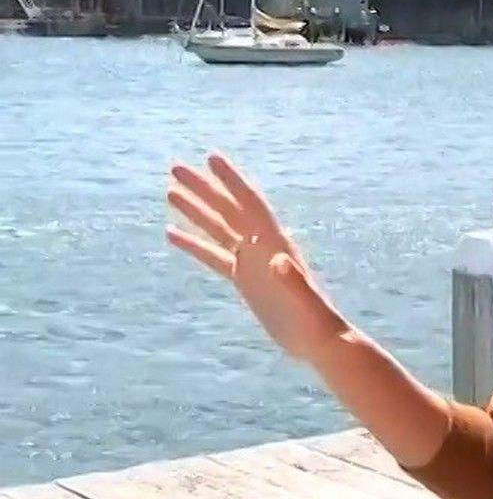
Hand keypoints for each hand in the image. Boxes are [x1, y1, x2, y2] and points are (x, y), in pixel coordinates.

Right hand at [165, 152, 349, 363]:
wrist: (318, 341)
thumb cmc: (316, 321)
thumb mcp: (304, 301)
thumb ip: (293, 281)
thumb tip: (277, 261)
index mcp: (277, 244)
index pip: (250, 204)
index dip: (231, 180)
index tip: (211, 157)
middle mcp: (263, 247)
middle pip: (228, 210)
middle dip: (204, 188)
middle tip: (175, 167)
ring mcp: (252, 262)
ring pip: (219, 228)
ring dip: (196, 209)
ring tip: (170, 190)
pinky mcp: (244, 280)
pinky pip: (214, 256)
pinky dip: (194, 244)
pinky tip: (172, 233)